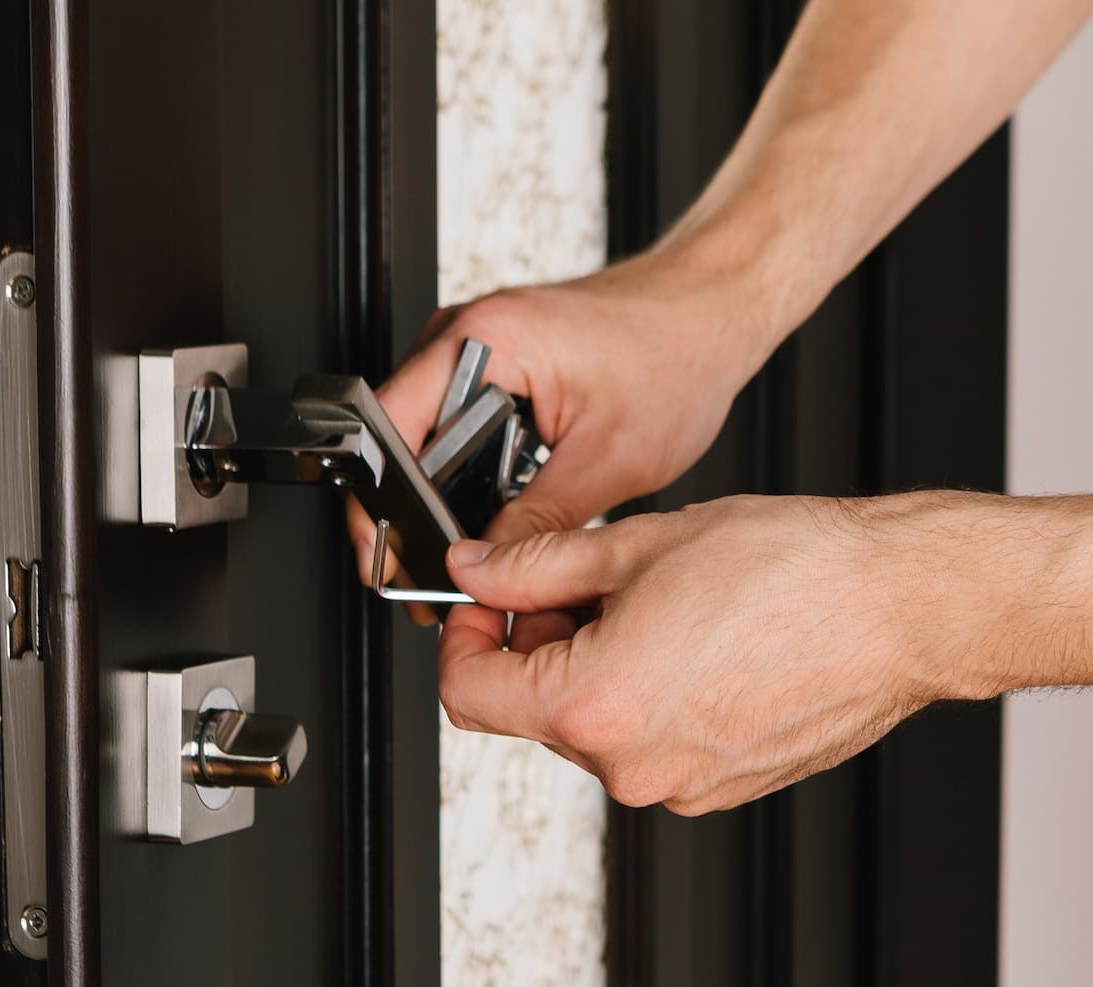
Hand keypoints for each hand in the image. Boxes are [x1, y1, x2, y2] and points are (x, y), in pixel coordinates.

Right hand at [347, 250, 773, 588]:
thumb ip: (537, 522)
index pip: (388, 433)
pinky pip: (459, 428)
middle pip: (401, 441)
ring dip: (450, 493)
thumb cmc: (676, 352)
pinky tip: (510, 498)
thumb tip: (487, 569)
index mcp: (483, 342)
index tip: (394, 560)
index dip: (381, 509)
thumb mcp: (608, 462)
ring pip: (430, 441)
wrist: (711, 311)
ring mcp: (477, 350)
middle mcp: (466, 335)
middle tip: (452, 569)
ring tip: (492, 531)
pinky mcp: (496, 366)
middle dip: (418, 513)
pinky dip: (475, 471)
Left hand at [434, 493, 1010, 813]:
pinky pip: (655, 744)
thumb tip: (480, 571)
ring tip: (659, 604)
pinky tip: (697, 641)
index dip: (463, 634)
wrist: (899, 606)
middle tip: (584, 581)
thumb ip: (535, 566)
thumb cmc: (797, 573)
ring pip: (598, 728)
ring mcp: (681, 787)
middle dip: (541, 645)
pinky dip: (653, 697)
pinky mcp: (724, 788)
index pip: (471, 691)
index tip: (482, 601)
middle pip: (535, 712)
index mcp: (595, 707)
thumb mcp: (638, 545)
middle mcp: (632, 767)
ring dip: (600, 670)